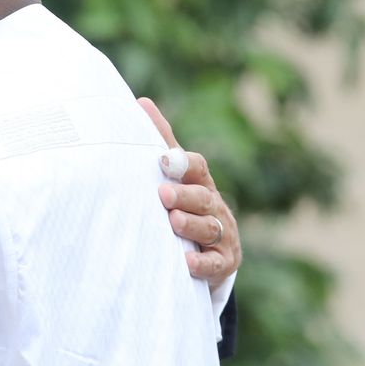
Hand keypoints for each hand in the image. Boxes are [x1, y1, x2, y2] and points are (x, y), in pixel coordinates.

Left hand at [139, 97, 241, 290]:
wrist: (207, 251)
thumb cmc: (181, 202)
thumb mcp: (173, 175)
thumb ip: (160, 141)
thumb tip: (140, 102)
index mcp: (199, 181)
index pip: (197, 167)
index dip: (182, 162)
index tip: (163, 159)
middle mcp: (214, 205)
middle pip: (203, 197)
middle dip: (185, 195)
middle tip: (163, 194)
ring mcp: (222, 234)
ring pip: (210, 227)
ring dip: (191, 225)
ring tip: (172, 222)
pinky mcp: (224, 262)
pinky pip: (215, 263)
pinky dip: (202, 263)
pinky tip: (186, 263)